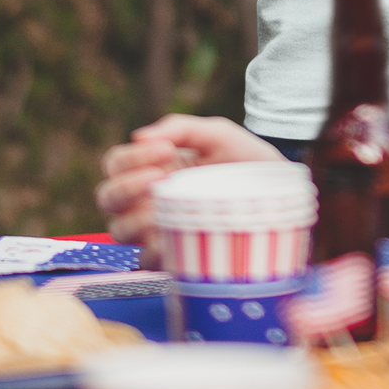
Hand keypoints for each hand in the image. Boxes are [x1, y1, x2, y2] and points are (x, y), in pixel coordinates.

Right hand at [95, 114, 281, 256]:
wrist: (281, 194)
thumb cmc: (246, 161)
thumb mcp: (218, 135)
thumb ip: (181, 128)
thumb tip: (140, 135)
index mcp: (152, 167)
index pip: (115, 163)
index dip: (130, 157)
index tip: (165, 150)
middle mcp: (146, 200)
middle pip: (107, 198)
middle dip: (125, 187)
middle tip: (158, 178)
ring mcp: (157, 229)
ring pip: (119, 231)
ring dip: (137, 218)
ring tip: (165, 207)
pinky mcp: (173, 256)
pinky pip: (146, 261)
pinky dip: (154, 249)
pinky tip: (174, 236)